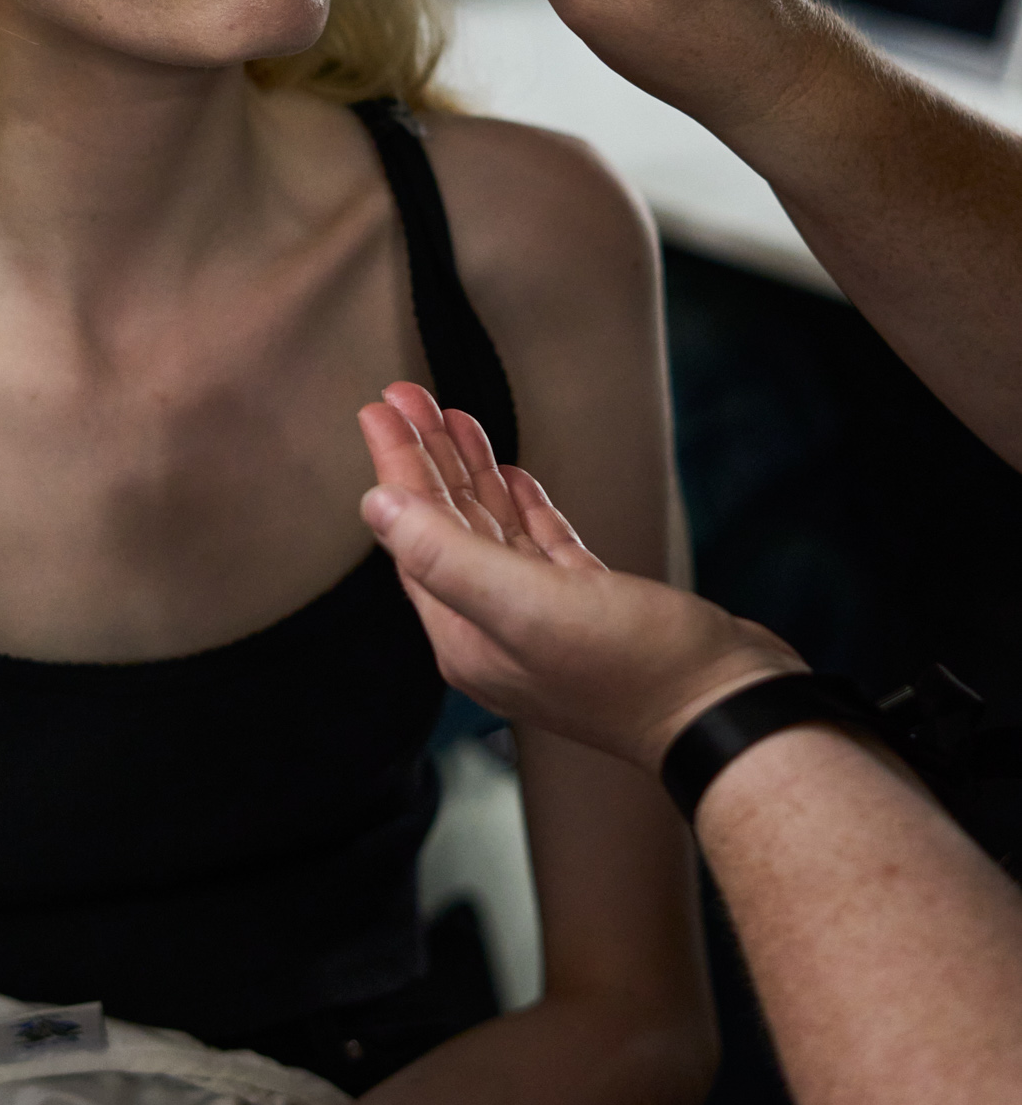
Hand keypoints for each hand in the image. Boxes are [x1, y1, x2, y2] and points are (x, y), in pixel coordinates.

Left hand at [358, 385, 801, 768]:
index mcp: (467, 636)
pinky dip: (523, 508)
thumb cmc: (636, 669)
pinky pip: (540, 548)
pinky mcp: (594, 609)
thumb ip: (446, 556)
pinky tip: (512, 475)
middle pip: (446, 527)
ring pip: (492, 532)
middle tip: (408, 394)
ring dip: (471, 473)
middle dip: (426, 457)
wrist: (729, 709)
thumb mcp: (526, 606)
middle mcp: (497, 630)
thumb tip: (376, 507)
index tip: (381, 408)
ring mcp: (546, 620)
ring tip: (454, 417)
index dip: (398, 467)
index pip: (414, 534)